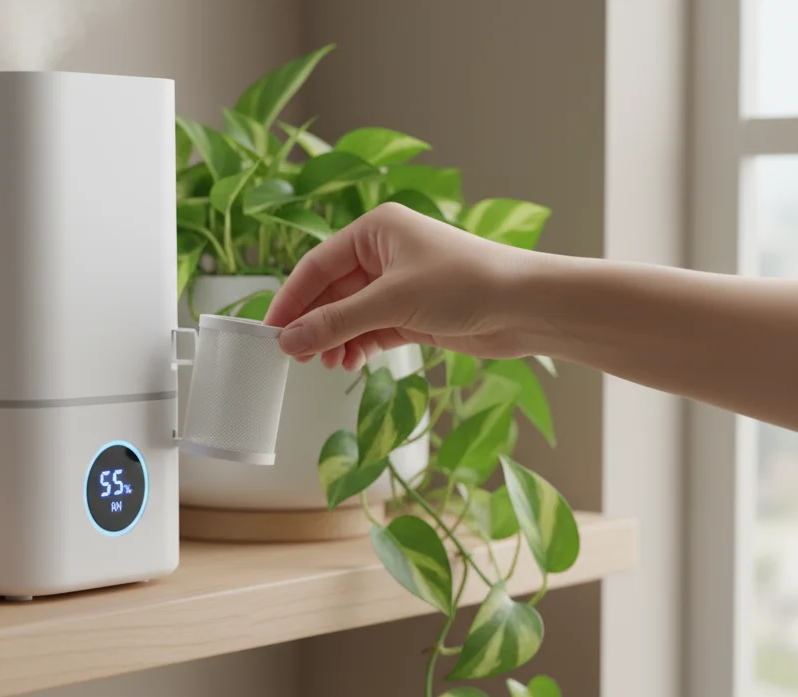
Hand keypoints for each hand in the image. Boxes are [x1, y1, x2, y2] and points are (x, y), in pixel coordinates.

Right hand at [263, 202, 541, 370]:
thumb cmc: (467, 283)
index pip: (317, 265)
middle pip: (331, 292)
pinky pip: (370, 330)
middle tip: (295, 356)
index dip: (291, 299)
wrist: (527, 307)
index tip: (270, 330)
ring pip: (349, 315)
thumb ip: (336, 323)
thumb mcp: (391, 302)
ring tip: (326, 365)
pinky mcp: (412, 313)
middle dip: (313, 325)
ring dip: (334, 340)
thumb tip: (289, 340)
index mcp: (375, 230)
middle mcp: (384, 253)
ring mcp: (398, 285)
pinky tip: (349, 363)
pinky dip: (357, 346)